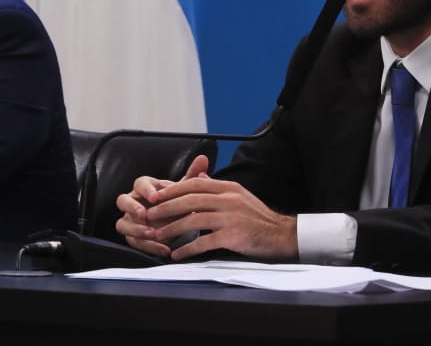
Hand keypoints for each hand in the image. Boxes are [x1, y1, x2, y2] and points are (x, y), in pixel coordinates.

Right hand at [115, 154, 210, 257]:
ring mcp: (131, 220)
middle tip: (143, 214)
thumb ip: (192, 176)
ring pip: (122, 223)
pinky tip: (164, 249)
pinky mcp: (132, 236)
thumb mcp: (185, 192)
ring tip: (153, 233)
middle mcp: (134, 202)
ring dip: (136, 229)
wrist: (176, 223)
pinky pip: (133, 242)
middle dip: (132, 207)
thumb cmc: (176, 204)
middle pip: (122, 200)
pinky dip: (148, 246)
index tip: (155, 197)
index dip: (146, 190)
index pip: (140, 184)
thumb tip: (203, 159)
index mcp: (146, 188)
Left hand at [118, 154, 297, 260]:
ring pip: (193, 220)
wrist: (281, 235)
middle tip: (149, 214)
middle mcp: (228, 199)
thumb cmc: (259, 218)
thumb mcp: (239, 196)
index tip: (156, 195)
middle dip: (166, 207)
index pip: (195, 183)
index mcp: (229, 188)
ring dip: (172, 228)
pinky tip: (177, 254)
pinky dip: (187, 248)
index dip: (173, 189)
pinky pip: (204, 242)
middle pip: (190, 200)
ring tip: (158, 236)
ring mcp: (230, 218)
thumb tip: (200, 177)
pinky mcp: (232, 236)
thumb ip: (218, 188)